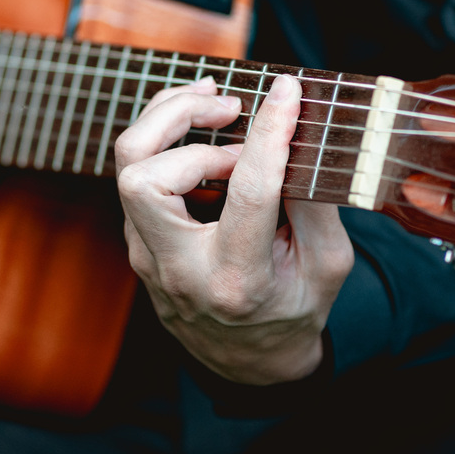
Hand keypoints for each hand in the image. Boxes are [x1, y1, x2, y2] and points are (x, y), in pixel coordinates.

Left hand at [115, 75, 353, 384]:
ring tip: (214, 103)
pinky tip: (201, 126)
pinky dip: (165, 140)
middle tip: (234, 107)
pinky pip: (136, 174)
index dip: (270, 133)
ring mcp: (149, 256)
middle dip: (183, 123)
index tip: (287, 91)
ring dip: (166, 122)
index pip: (247, 193)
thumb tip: (296, 131)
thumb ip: (315, 202)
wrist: (246, 362)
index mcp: (238, 280)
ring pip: (128, 167)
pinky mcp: (138, 241)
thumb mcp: (327, 264)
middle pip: (144, 177)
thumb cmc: (294, 309)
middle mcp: (180, 270)